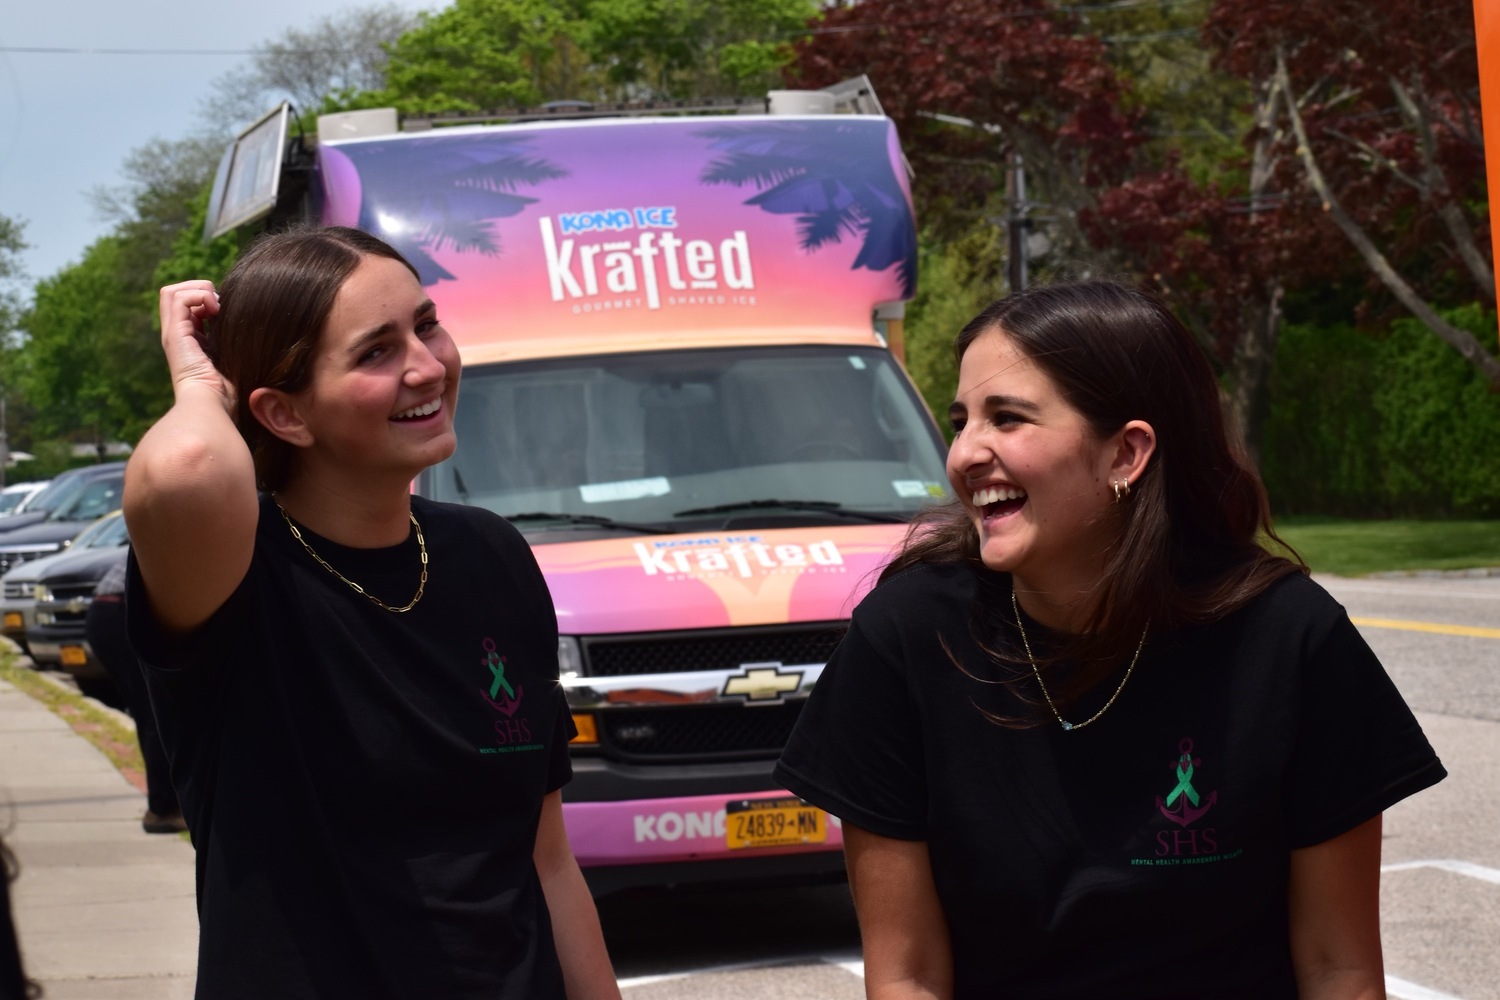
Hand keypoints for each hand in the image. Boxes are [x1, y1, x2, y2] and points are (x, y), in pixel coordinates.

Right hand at [158, 280, 233, 408]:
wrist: (213, 408)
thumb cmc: (230, 392)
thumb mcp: (234, 360)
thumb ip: (236, 344)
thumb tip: (252, 326)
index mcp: (191, 340)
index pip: (189, 305)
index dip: (207, 298)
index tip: (228, 311)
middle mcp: (178, 335)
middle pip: (175, 294)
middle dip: (200, 289)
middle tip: (221, 305)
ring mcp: (174, 334)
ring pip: (173, 292)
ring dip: (199, 290)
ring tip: (217, 307)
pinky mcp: (175, 335)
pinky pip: (178, 298)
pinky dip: (199, 295)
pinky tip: (216, 310)